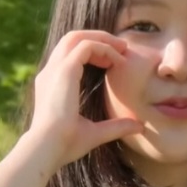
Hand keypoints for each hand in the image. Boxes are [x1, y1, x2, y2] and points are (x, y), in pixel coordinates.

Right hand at [28, 30, 143, 166]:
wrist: (47, 149)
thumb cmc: (64, 145)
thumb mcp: (95, 133)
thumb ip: (116, 126)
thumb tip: (139, 126)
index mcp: (52, 84)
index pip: (69, 55)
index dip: (93, 53)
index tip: (114, 62)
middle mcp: (50, 73)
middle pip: (71, 39)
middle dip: (98, 38)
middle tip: (122, 47)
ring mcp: (55, 70)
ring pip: (77, 37)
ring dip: (101, 38)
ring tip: (122, 47)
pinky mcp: (64, 71)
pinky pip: (86, 46)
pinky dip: (104, 48)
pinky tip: (117, 60)